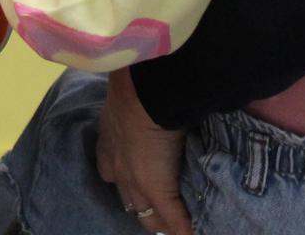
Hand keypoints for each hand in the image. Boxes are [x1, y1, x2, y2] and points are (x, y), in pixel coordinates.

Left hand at [97, 68, 191, 234]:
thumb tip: (159, 91)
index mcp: (109, 142)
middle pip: (128, 200)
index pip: (112, 173)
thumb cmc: (139, 84)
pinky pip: (173, 221)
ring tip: (181, 221)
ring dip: (162, 219)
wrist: (146, 91)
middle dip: (143, 206)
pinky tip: (195, 232)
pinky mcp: (157, 191)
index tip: (139, 183)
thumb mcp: (132, 95)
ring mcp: (136, 183)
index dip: (127, 181)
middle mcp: (116, 167)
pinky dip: (184, 230)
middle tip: (161, 206)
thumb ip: (140, 103)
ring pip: (147, 215)